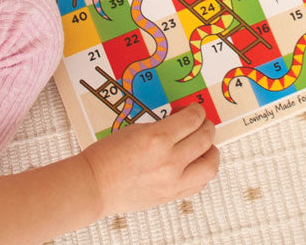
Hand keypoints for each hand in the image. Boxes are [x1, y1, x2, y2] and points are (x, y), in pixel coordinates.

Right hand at [82, 104, 218, 216]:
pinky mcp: (170, 196)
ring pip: (209, 165)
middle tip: (203, 123)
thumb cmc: (107, 157)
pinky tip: (195, 164)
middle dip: (207, 126)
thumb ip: (163, 126)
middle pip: (205, 138)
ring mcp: (171, 181)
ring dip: (211, 151)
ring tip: (205, 146)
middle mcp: (168, 161)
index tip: (195, 109)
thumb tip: (182, 122)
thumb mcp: (137, 128)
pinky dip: (201, 172)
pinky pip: (198, 184)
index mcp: (157, 138)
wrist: (94, 185)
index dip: (197, 111)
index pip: (193, 119)